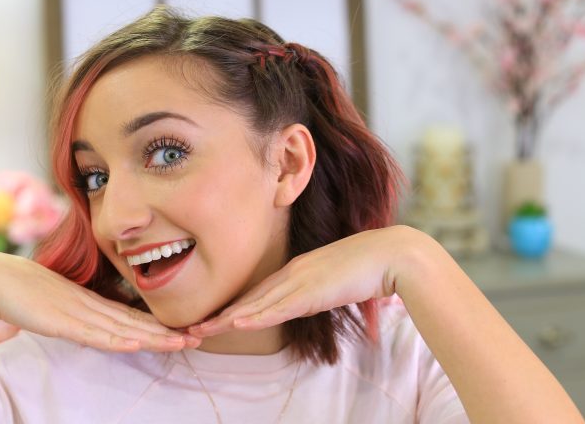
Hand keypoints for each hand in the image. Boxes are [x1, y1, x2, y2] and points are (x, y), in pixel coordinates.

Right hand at [0, 250, 200, 351]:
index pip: (129, 315)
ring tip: (181, 343)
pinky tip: (136, 344)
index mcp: (88, 301)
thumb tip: (80, 324)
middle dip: (166, 332)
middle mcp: (89, 304)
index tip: (180, 331)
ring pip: (122, 328)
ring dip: (153, 337)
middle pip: (135, 321)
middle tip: (197, 338)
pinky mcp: (60, 321)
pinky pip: (93, 334)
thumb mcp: (52, 303)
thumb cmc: (17, 290)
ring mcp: (76, 312)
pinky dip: (116, 339)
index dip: (156, 324)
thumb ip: (69, 314)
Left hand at [188, 226, 419, 336]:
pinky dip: (255, 316)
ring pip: (255, 304)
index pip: (259, 292)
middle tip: (194, 327)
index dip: (235, 306)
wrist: (390, 254)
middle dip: (221, 314)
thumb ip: (320, 290)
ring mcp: (299, 281)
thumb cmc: (369, 266)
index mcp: (297, 270)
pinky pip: (278, 308)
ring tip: (201, 330)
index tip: (215, 317)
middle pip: (249, 298)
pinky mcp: (311, 292)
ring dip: (226, 319)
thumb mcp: (336, 280)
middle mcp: (292, 273)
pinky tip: (235, 323)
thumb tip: (312, 300)